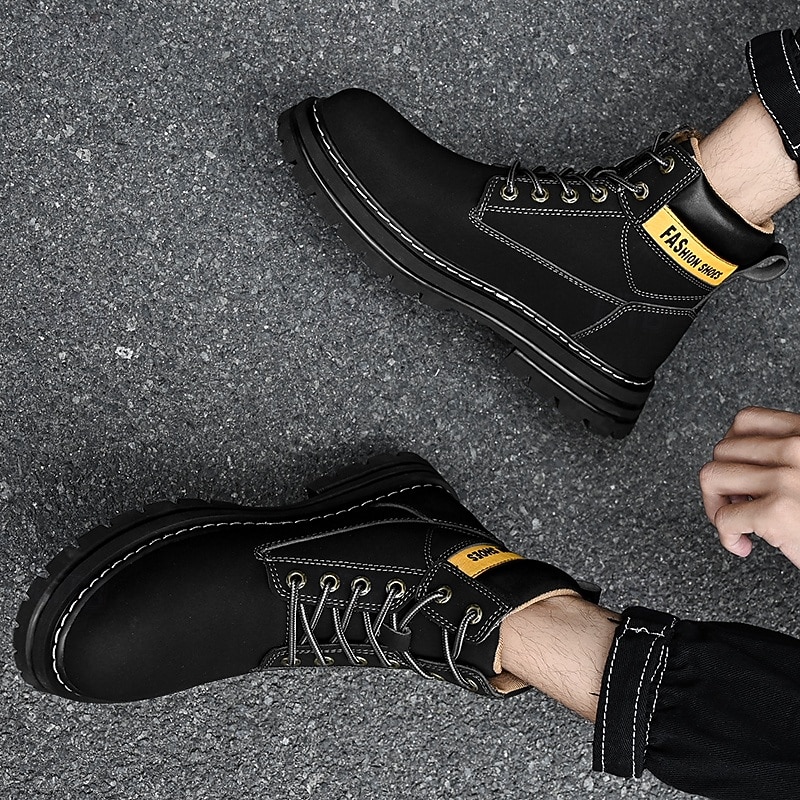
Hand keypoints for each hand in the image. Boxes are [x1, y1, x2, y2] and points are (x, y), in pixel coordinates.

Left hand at [699, 406, 799, 567]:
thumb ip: (787, 457)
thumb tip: (735, 459)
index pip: (745, 421)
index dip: (731, 448)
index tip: (739, 472)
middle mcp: (798, 449)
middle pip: (722, 449)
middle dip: (722, 480)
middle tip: (738, 505)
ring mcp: (786, 479)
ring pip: (712, 476)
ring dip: (716, 506)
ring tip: (737, 524)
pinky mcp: (777, 512)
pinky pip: (723, 518)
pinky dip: (726, 537)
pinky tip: (744, 544)